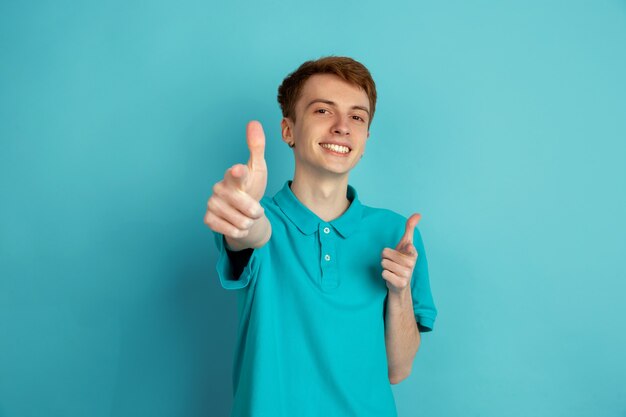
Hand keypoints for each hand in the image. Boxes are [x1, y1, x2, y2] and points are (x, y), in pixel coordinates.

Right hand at [204, 121, 268, 244]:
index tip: (238, 169)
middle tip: (255, 209)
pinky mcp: (208, 219)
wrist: (243, 211)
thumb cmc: (250, 187)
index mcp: (233, 175)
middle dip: (255, 211)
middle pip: (246, 206)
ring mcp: (212, 203)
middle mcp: (219, 188)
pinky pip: (229, 230)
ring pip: (240, 221)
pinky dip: (238, 231)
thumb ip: (256, 147)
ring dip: (248, 222)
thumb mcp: (258, 168)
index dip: (237, 173)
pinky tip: (235, 224)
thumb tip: (253, 122)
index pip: (236, 174)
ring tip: (245, 216)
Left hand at [381, 213, 420, 293]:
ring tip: (392, 269)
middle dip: (385, 257)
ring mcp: (407, 274)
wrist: (401, 283)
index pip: (406, 246)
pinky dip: (385, 275)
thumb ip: (410, 228)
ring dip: (385, 266)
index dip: (402, 248)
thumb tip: (418, 214)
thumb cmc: (401, 260)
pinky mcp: (400, 283)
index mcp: (413, 252)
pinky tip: (391, 277)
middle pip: (385, 253)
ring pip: (383, 263)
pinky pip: (384, 273)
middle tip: (393, 262)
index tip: (407, 248)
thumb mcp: (406, 243)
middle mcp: (411, 263)